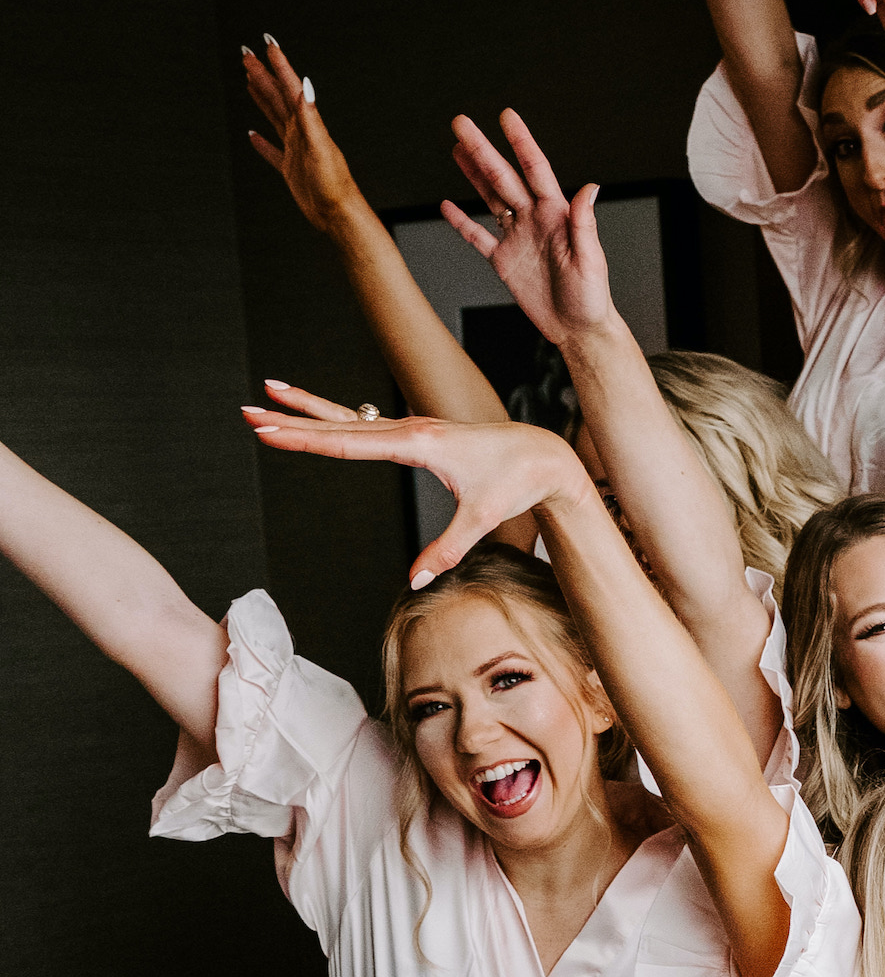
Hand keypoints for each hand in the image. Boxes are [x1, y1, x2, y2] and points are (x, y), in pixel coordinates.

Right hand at [238, 381, 588, 583]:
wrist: (543, 455)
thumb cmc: (516, 483)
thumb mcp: (482, 518)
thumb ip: (446, 550)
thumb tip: (414, 581)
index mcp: (419, 443)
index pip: (349, 441)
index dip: (306, 439)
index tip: (270, 432)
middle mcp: (411, 428)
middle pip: (338, 424)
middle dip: (292, 420)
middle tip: (248, 412)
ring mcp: (413, 428)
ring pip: (349, 418)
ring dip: (308, 410)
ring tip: (269, 395)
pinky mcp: (419, 435)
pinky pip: (369, 424)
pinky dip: (338, 417)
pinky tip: (318, 414)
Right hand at [242, 35, 357, 232]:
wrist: (339, 215)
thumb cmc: (334, 185)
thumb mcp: (321, 147)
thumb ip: (310, 117)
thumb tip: (305, 86)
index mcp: (308, 124)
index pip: (290, 87)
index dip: (279, 65)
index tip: (268, 43)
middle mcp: (301, 133)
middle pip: (278, 97)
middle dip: (263, 74)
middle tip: (247, 54)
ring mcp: (296, 150)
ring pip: (274, 117)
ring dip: (262, 98)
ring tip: (249, 81)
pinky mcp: (291, 170)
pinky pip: (272, 152)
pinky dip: (261, 143)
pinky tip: (252, 135)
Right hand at [444, 108, 613, 348]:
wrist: (578, 330)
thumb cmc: (592, 298)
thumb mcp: (591, 260)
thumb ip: (585, 223)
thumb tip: (591, 186)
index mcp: (556, 214)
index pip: (535, 169)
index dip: (520, 142)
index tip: (506, 116)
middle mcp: (534, 219)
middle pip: (503, 177)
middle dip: (482, 149)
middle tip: (461, 123)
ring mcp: (517, 237)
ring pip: (490, 198)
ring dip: (472, 174)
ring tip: (457, 149)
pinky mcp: (504, 261)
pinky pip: (478, 237)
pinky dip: (462, 222)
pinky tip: (447, 205)